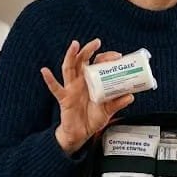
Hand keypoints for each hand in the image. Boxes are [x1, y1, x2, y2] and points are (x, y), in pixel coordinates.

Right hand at [41, 39, 133, 154]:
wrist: (81, 134)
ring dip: (70, 56)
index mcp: (92, 81)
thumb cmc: (92, 118)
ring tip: (74, 45)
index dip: (106, 58)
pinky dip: (49, 79)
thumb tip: (131, 96)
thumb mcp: (108, 110)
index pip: (97, 63)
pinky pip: (55, 88)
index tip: (117, 56)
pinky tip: (45, 71)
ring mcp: (71, 88)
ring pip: (69, 68)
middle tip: (97, 42)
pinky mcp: (64, 98)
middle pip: (82, 61)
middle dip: (88, 50)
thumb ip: (118, 103)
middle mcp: (80, 81)